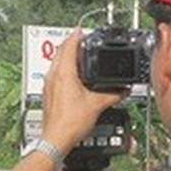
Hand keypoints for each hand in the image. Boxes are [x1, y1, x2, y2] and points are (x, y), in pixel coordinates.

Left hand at [42, 31, 126, 152]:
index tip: (82, 30)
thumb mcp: (97, 105)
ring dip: (65, 56)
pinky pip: (54, 74)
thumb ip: (112, 95)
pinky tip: (71, 76)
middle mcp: (53, 76)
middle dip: (70, 44)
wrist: (55, 139)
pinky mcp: (48, 94)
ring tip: (77, 56)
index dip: (76, 35)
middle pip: (59, 52)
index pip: (68, 46)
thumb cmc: (70, 123)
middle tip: (80, 41)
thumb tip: (122, 91)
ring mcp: (48, 85)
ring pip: (55, 63)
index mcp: (64, 73)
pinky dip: (62, 69)